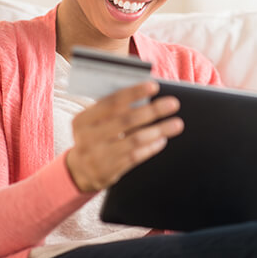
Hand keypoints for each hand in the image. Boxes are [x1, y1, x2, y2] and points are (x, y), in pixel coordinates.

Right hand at [66, 81, 182, 192]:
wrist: (79, 171)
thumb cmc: (94, 136)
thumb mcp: (93, 122)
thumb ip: (111, 110)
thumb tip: (144, 94)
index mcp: (82, 120)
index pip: (111, 102)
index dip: (133, 93)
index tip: (154, 86)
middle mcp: (88, 138)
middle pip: (126, 120)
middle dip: (152, 111)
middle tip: (172, 103)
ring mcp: (98, 156)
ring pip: (135, 140)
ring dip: (158, 130)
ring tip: (176, 123)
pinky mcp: (109, 171)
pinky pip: (136, 157)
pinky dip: (151, 147)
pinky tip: (163, 139)